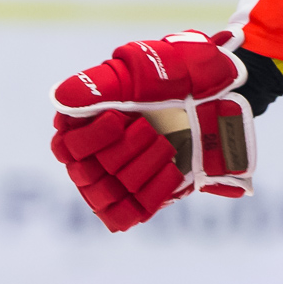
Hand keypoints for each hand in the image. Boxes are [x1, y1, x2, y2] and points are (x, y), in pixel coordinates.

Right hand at [50, 30, 254, 231]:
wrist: (222, 92)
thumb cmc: (179, 73)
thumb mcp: (140, 69)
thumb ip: (98, 84)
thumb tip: (60, 99)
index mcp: (86, 118)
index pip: (66, 147)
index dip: (91, 139)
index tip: (119, 120)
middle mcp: (96, 149)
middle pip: (86, 175)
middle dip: (123, 153)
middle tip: (151, 131)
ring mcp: (120, 174)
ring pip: (107, 196)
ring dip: (140, 171)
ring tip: (167, 148)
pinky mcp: (144, 194)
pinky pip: (128, 214)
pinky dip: (151, 196)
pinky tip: (173, 171)